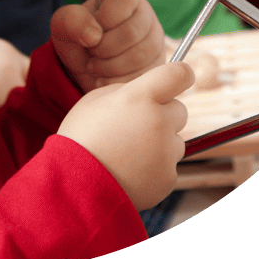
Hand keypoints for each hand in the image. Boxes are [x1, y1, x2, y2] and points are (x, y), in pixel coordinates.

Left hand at [51, 0, 166, 92]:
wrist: (85, 67)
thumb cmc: (77, 37)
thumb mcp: (63, 25)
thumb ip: (72, 20)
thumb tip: (94, 35)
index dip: (106, 17)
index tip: (93, 30)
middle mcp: (145, 15)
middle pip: (132, 31)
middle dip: (104, 48)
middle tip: (91, 52)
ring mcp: (155, 41)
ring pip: (140, 55)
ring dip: (109, 66)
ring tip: (94, 66)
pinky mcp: (157, 66)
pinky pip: (144, 76)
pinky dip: (117, 81)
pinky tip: (104, 79)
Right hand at [58, 62, 193, 210]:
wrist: (76, 184)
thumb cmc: (81, 137)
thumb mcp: (95, 99)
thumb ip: (126, 91)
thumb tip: (146, 91)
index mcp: (140, 97)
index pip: (178, 74)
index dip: (181, 73)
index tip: (180, 76)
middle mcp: (159, 121)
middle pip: (179, 109)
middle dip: (163, 113)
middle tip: (137, 124)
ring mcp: (166, 152)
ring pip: (175, 140)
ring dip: (160, 142)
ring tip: (129, 152)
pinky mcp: (168, 178)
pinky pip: (168, 165)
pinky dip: (155, 167)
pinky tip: (131, 169)